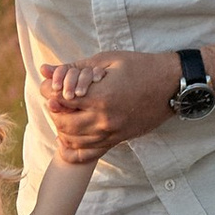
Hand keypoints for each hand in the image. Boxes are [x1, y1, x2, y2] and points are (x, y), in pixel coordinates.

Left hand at [35, 50, 176, 159]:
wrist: (170, 85)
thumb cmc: (140, 67)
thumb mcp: (106, 60)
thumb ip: (73, 68)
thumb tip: (44, 70)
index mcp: (101, 96)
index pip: (59, 99)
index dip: (48, 90)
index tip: (50, 85)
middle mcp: (104, 119)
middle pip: (62, 123)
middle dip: (54, 111)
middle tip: (58, 99)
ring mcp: (111, 133)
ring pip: (73, 140)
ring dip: (62, 128)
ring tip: (66, 113)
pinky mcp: (117, 141)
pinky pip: (88, 154)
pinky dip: (73, 149)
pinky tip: (69, 138)